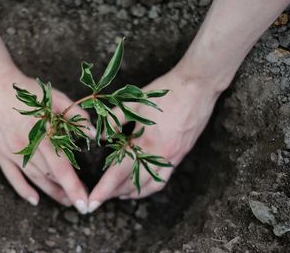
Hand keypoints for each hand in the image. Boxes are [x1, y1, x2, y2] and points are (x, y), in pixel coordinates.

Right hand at [0, 67, 91, 213]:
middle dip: (67, 192)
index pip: (62, 168)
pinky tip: (34, 200)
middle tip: (81, 202)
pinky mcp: (0, 153)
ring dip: (50, 193)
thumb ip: (75, 116)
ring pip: (34, 179)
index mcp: (43, 134)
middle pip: (50, 177)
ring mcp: (12, 152)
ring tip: (65, 201)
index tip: (84, 203)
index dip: (74, 188)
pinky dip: (23, 190)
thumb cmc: (28, 92)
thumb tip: (93, 132)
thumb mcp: (55, 98)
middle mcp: (27, 147)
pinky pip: (12, 177)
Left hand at [88, 67, 219, 211]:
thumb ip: (114, 120)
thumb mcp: (134, 102)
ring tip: (118, 194)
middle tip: (101, 196)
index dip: (104, 189)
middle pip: (134, 183)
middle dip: (115, 193)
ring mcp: (174, 156)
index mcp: (147, 141)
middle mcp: (161, 154)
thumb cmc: (165, 92)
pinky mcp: (181, 154)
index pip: (120, 172)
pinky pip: (164, 178)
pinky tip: (141, 184)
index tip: (93, 202)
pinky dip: (150, 186)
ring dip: (133, 193)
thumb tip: (101, 137)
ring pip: (151, 186)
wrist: (197, 86)